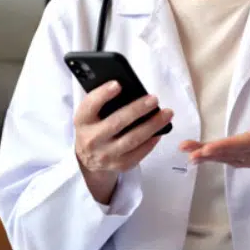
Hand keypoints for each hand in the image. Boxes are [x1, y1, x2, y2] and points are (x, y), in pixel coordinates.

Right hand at [73, 80, 173, 203]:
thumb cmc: (95, 127)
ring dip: (152, 125)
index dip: (102, 95)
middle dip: (137, 110)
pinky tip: (161, 130)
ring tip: (167, 113)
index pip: (89, 106)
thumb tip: (131, 89)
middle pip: (116, 123)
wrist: (88, 159)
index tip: (118, 84)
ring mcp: (106, 155)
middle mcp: (91, 139)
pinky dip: (152, 140)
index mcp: (82, 121)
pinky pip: (140, 153)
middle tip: (154, 99)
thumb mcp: (91, 115)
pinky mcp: (120, 165)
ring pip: (132, 139)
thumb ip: (104, 103)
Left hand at [180, 105, 249, 202]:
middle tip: (190, 152)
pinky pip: (222, 157)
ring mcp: (243, 158)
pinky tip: (193, 153)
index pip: (242, 145)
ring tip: (185, 149)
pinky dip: (207, 156)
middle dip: (209, 153)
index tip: (209, 148)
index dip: (225, 147)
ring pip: (222, 156)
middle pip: (227, 153)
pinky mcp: (238, 159)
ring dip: (203, 154)